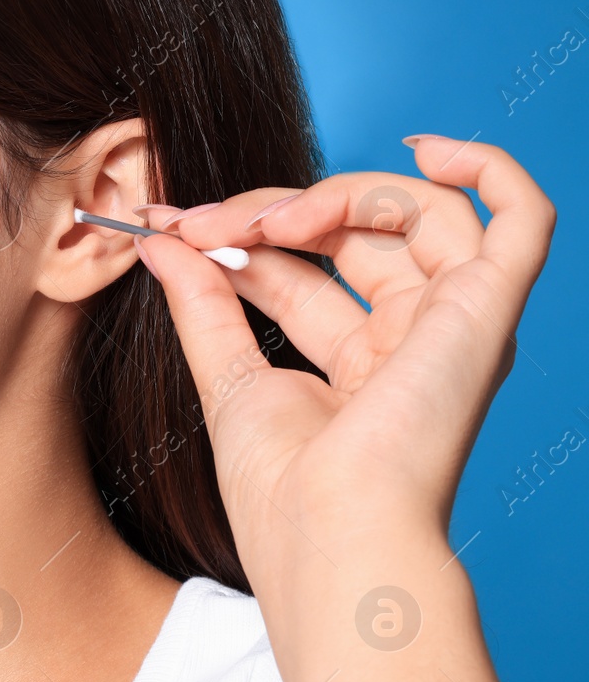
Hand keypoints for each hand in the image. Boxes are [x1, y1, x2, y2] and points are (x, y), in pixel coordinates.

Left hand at [133, 136, 554, 611]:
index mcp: (359, 366)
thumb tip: (160, 239)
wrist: (329, 532)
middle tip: (196, 223)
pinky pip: (521, 218)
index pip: (301, 271)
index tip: (166, 224)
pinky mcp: (488, 311)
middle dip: (268, 214)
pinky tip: (423, 150)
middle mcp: (414, 341)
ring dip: (330, 196)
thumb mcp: (228, 378)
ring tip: (264, 222)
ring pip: (414, 212)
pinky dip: (486, 168)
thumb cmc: (283, 487)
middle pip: (353, 236)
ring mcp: (455, 325)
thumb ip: (201, 303)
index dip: (237, 237)